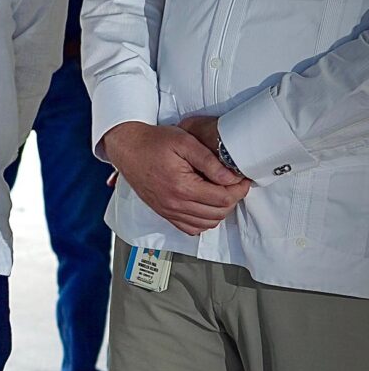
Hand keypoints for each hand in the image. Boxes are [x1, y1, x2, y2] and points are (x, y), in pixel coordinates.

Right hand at [102, 120, 247, 235]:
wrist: (127, 148)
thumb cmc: (153, 142)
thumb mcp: (185, 142)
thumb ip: (210, 161)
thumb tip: (231, 178)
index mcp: (182, 187)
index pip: (223, 198)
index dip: (239, 189)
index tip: (242, 179)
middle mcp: (174, 204)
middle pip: (218, 213)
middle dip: (232, 199)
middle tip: (234, 184)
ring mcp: (168, 211)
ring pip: (207, 223)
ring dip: (220, 211)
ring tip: (221, 193)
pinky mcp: (164, 212)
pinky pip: (190, 228)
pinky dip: (203, 221)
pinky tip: (205, 206)